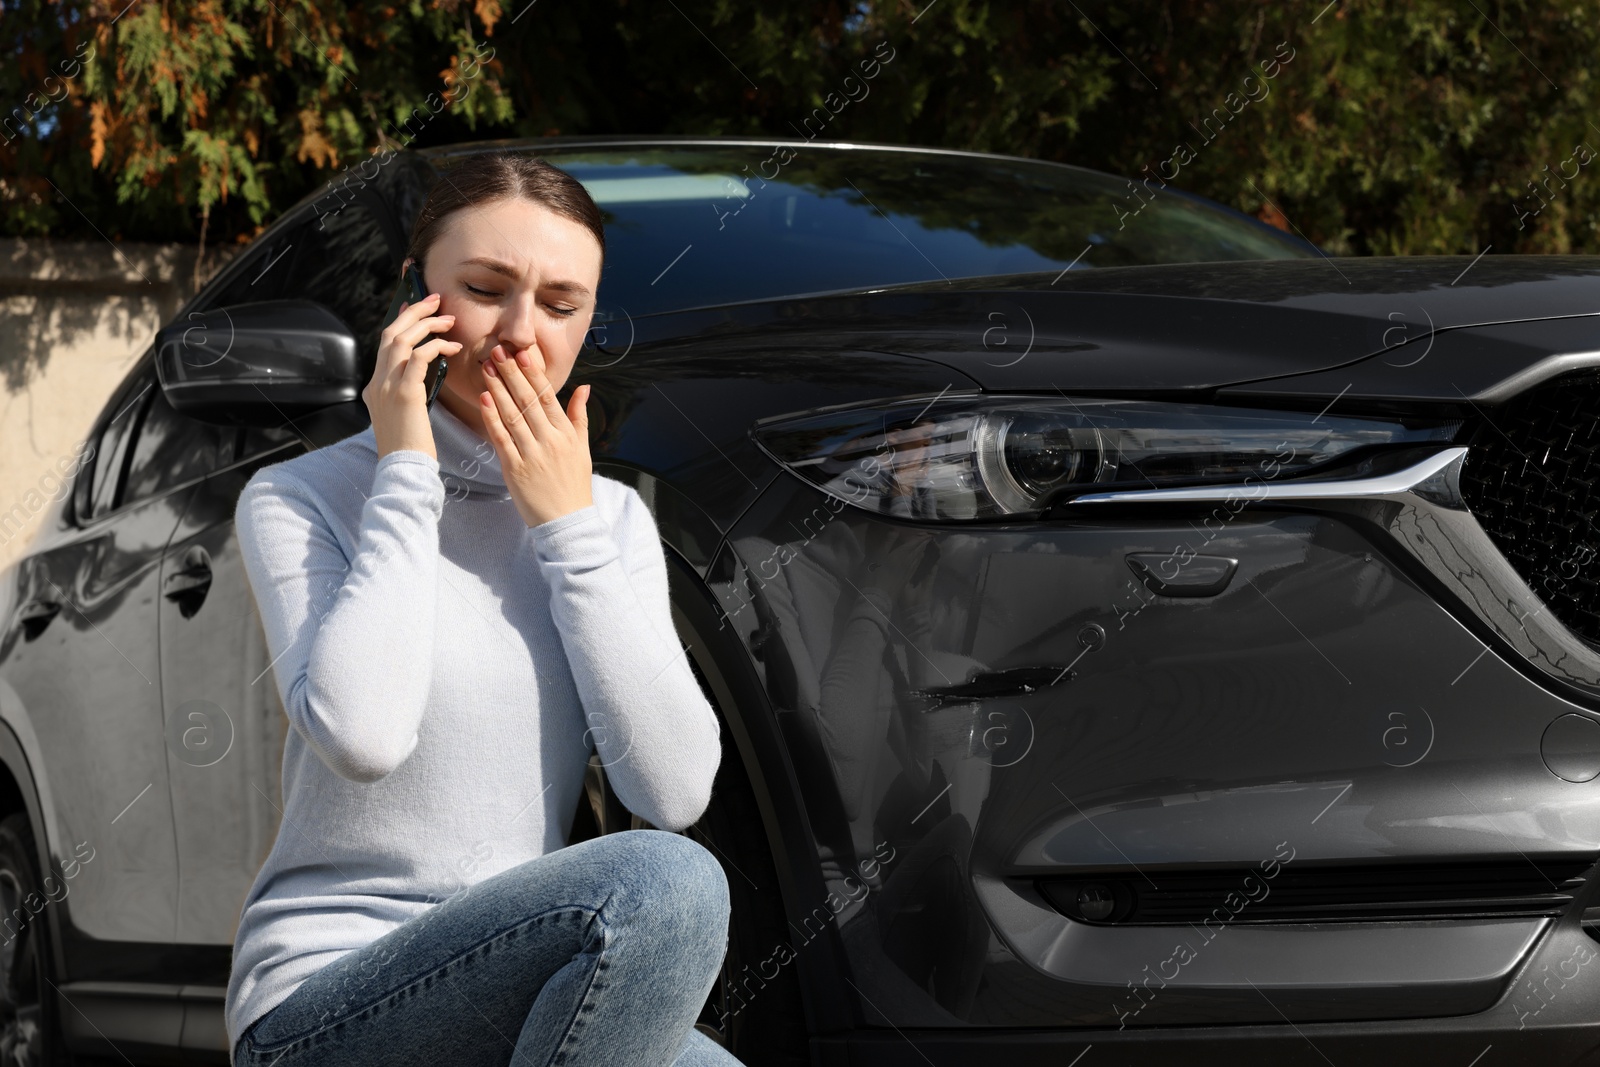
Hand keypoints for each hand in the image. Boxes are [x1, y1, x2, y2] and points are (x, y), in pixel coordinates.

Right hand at [365, 289, 461, 459]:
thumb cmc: (411, 448)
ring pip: (402, 340)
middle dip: (414, 312)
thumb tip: (421, 377)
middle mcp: (377, 382)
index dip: (401, 321)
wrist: (403, 470)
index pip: (385, 344)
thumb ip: (407, 393)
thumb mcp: (404, 416)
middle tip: (436, 300)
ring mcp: (387, 387)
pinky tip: (452, 347)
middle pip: (391, 334)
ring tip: (449, 320)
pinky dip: (435, 346)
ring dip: (426, 325)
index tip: (415, 306)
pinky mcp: (404, 394)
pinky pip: (418, 358)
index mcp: (375, 387)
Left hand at [479, 339, 593, 527]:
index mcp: (566, 434)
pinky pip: (501, 439)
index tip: (522, 353)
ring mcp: (532, 454)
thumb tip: (584, 387)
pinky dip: (492, 419)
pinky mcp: (515, 469)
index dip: (533, 374)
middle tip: (498, 351)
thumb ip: (579, 416)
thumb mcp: (583, 448)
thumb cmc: (574, 483)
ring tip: (487, 368)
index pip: (548, 397)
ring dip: (498, 389)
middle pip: (528, 401)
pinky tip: (484, 400)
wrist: (567, 520)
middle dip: (511, 374)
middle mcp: (550, 440)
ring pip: (512, 415)